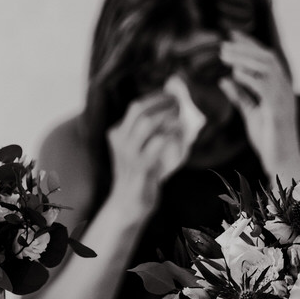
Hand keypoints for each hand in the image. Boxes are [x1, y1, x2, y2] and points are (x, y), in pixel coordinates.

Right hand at [106, 93, 192, 215]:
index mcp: (117, 134)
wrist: (128, 203)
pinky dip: (172, 135)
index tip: (173, 94)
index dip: (156, 97)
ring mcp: (129, 154)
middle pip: (139, 110)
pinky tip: (182, 135)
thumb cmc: (141, 174)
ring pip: (147, 123)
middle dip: (161, 102)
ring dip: (167, 116)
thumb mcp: (139, 150)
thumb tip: (178, 114)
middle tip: (179, 102)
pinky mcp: (141, 166)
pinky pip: (158, 143)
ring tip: (181, 117)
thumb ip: (153, 133)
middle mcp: (120, 141)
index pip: (136, 106)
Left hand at [218, 31, 299, 179]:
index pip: (265, 59)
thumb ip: (240, 96)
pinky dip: (250, 77)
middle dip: (245, 47)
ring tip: (224, 55)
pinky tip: (235, 73)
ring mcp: (284, 98)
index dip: (249, 45)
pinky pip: (265, 86)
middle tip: (223, 44)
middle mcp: (285, 89)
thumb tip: (224, 79)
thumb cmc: (269, 139)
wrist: (282, 162)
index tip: (231, 35)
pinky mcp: (278, 110)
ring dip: (244, 58)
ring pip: (267, 67)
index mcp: (279, 88)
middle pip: (267, 58)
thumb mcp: (251, 113)